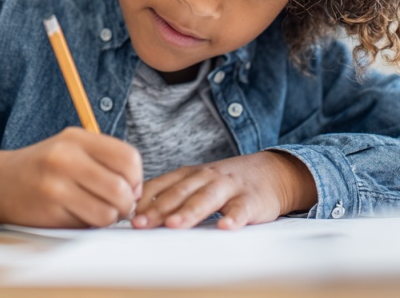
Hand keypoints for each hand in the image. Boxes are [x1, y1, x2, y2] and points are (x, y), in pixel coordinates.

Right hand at [0, 127, 142, 227]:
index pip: (128, 158)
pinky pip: (87, 224)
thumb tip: (137, 189)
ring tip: (98, 211)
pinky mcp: (49, 209)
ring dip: (109, 218)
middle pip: (121, 188)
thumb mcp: (70, 148)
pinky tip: (78, 216)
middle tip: (118, 206)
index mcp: (76, 138)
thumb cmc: (42, 168)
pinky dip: (89, 225)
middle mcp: (66, 157)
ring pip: (108, 211)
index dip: (136, 178)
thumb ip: (103, 160)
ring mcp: (56, 184)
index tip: (130, 187)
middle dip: (126, 203)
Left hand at [131, 151, 314, 229]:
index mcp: (191, 174)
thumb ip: (171, 193)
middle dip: (158, 208)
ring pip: (207, 199)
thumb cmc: (226, 183)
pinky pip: (242, 209)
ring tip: (174, 224)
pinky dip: (234, 218)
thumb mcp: (197, 182)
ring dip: (189, 211)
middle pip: (180, 192)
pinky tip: (225, 227)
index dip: (144, 200)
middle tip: (141, 223)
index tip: (127, 215)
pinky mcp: (251, 200)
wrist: (272, 173)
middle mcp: (207, 178)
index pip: (163, 185)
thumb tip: (136, 212)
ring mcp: (229, 188)